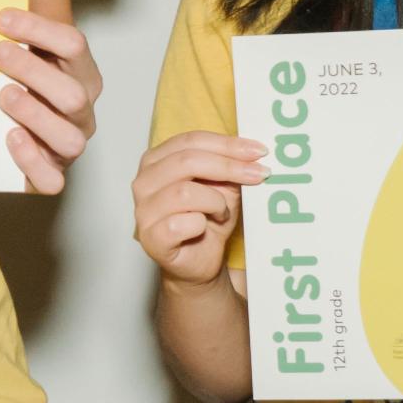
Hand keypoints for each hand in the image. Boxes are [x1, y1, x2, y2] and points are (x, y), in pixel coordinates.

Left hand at [0, 8, 99, 194]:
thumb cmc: (5, 62)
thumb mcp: (10, 27)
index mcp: (77, 66)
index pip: (71, 43)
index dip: (38, 28)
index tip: (0, 17)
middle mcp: (80, 103)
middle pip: (73, 92)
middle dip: (32, 71)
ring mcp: (68, 138)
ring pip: (71, 137)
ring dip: (36, 116)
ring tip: (3, 98)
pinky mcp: (48, 170)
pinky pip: (54, 180)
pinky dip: (34, 163)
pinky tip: (10, 140)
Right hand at [131, 130, 263, 286]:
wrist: (199, 261)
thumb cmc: (207, 221)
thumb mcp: (223, 187)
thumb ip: (228, 167)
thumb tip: (251, 153)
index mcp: (156, 161)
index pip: (190, 141)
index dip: (227, 144)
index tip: (258, 151)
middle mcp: (144, 182)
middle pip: (186, 161)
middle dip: (228, 166)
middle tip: (259, 174)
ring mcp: (143, 210)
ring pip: (185, 193)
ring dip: (215, 202)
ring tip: (222, 213)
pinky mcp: (150, 238)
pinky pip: (180, 224)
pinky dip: (200, 225)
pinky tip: (203, 229)